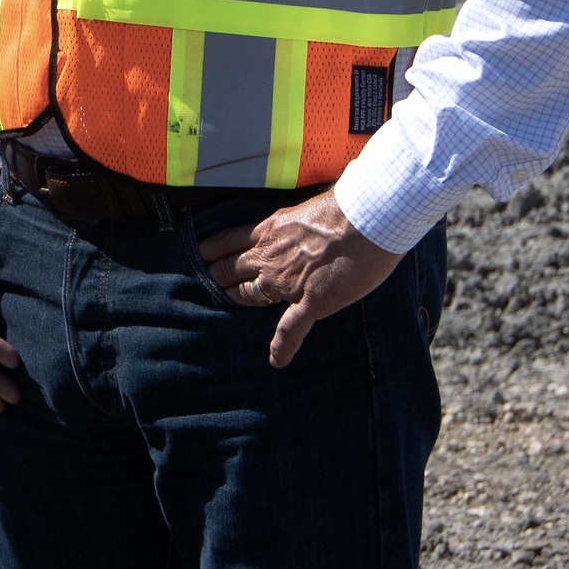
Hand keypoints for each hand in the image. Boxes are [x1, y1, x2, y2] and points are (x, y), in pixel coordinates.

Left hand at [199, 190, 401, 366]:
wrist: (366, 220)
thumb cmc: (346, 208)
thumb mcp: (307, 209)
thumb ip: (296, 224)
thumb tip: (302, 229)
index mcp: (271, 230)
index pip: (231, 240)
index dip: (214, 248)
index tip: (202, 252)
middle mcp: (270, 256)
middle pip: (233, 267)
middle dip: (219, 274)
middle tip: (209, 279)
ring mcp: (286, 282)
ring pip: (250, 294)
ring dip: (237, 298)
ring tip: (226, 301)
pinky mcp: (310, 303)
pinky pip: (290, 329)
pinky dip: (282, 346)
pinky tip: (276, 360)